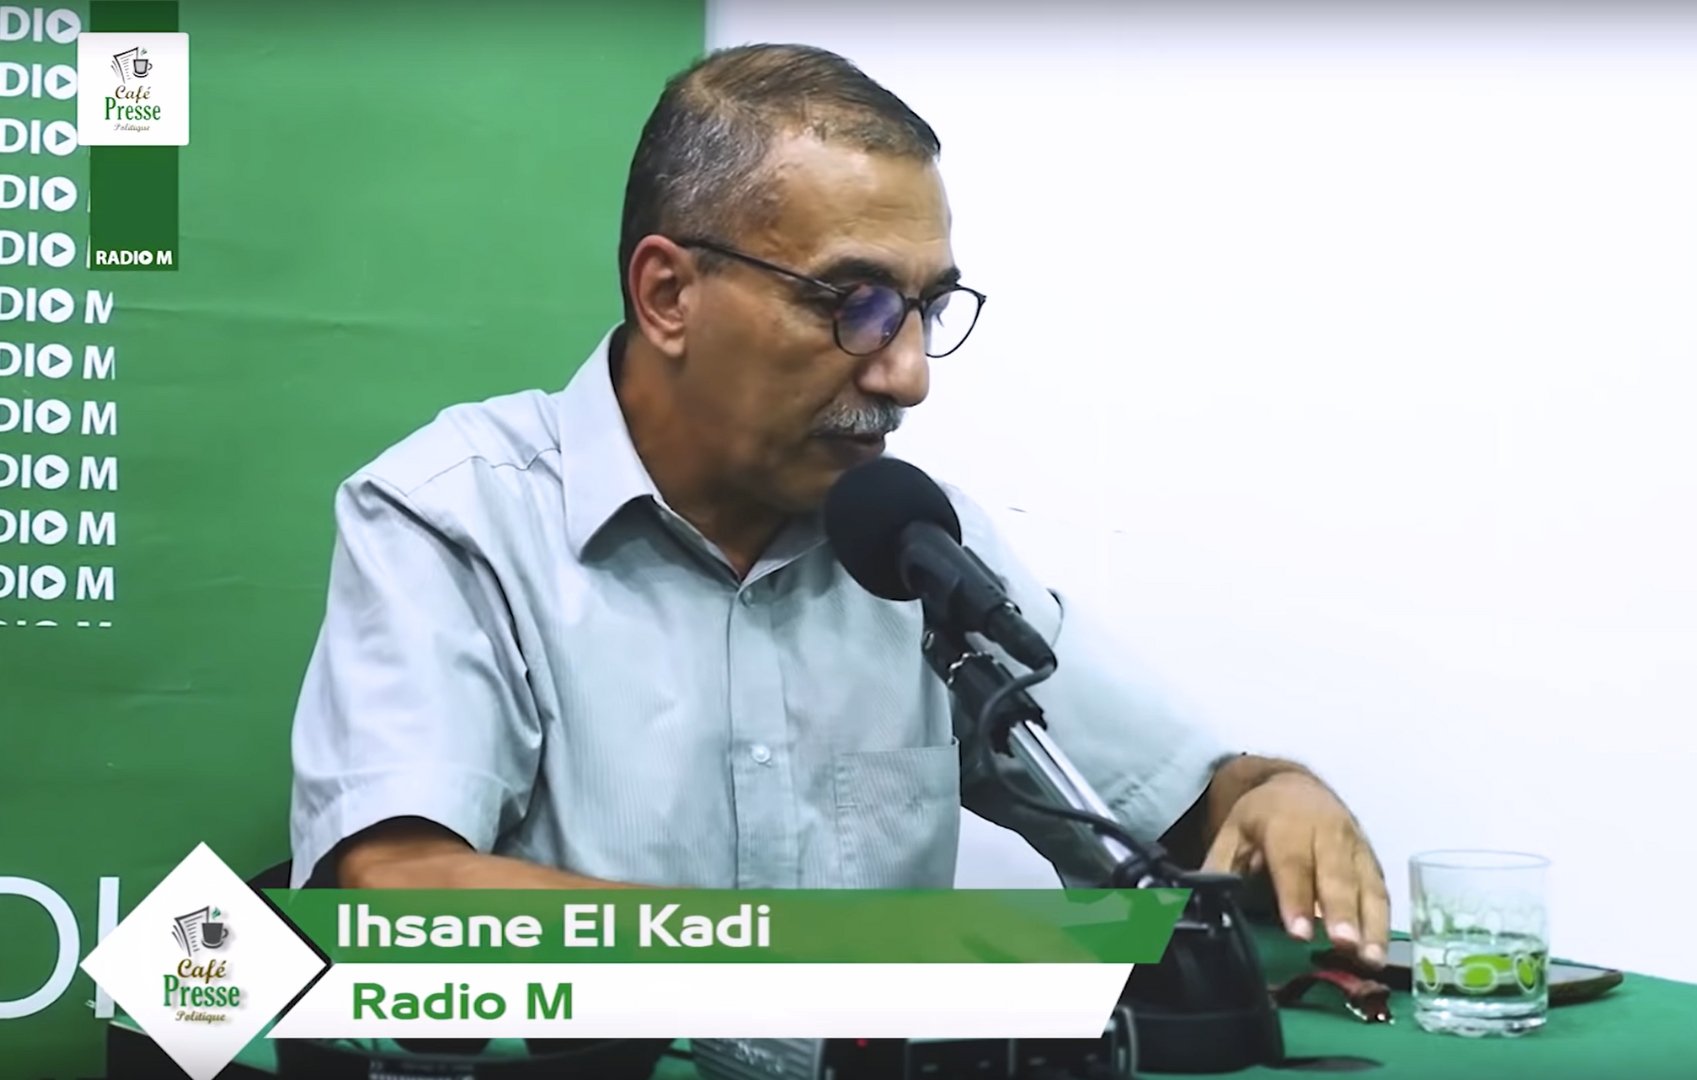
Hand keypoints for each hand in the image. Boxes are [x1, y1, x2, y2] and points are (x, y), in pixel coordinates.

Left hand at [1202, 771, 1389, 966]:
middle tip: (1343, 944)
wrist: (1297, 782)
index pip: (1292, 864)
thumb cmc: (1262, 815)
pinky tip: (1380, 950)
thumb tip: (1194, 900)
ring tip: (1370, 958)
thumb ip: (1219, 867)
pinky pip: (1380, 890)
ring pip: (1365, 884)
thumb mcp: (1233, 831)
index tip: (1298, 932)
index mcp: (1286, 824)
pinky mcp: (1372, 858)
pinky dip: (1383, 921)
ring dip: (1371, 923)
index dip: (1295, 898)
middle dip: (1341, 912)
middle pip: (1335, 875)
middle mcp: (1326, 832)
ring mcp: (1354, 844)